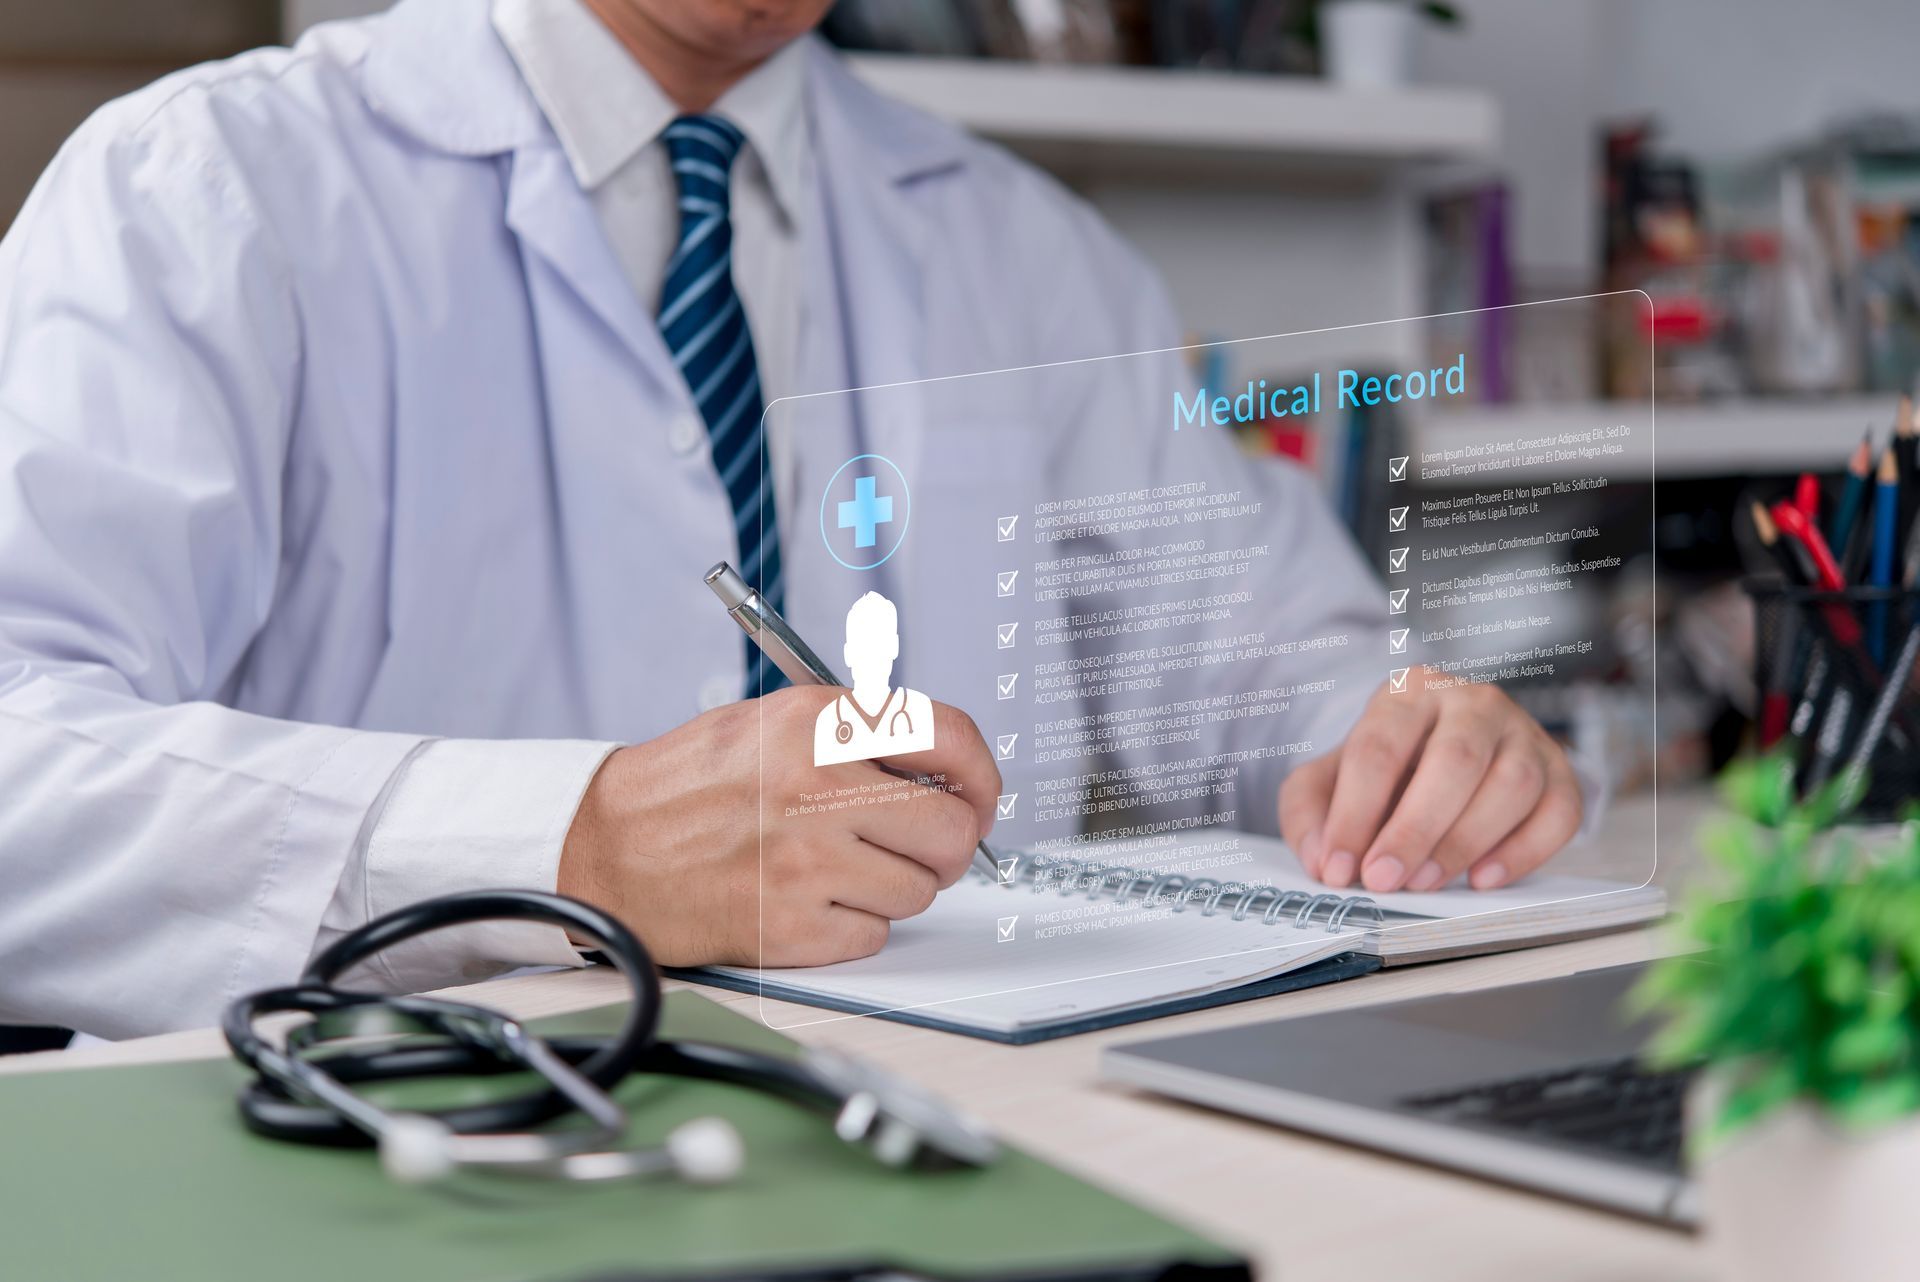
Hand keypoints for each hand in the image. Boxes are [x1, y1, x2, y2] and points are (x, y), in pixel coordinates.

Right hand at [559, 686, 998, 966]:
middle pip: (952, 830)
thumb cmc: (691, 785)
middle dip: (947, 846)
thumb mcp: (776, 721)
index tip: (979, 796)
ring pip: (919, 890)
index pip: (950, 739)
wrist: (606, 847)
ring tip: (842, 869)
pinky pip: (873, 935)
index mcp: (818, 723)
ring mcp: (805, 861)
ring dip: (895, 887)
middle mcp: (816, 786)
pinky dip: (853, 926)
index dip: (982, 776)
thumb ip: (862, 735)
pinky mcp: (789, 927)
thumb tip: (949, 772)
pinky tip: (811, 900)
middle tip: (920, 846)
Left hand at [1278, 668, 1580, 893]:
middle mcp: (1473, 704)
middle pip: (1453, 761)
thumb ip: (1309, 811)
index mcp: (1410, 693)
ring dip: (1465, 842)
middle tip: (1384, 879)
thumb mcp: (1329, 777)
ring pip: (1512, 785)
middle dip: (1414, 829)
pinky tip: (1483, 878)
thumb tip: (1321, 858)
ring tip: (1425, 882)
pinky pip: (1558, 812)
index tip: (1339, 866)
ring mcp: (1524, 734)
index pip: (1379, 748)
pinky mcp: (1560, 772)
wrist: (1443, 748)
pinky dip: (1523, 852)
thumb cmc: (1386, 766)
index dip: (1355, 813)